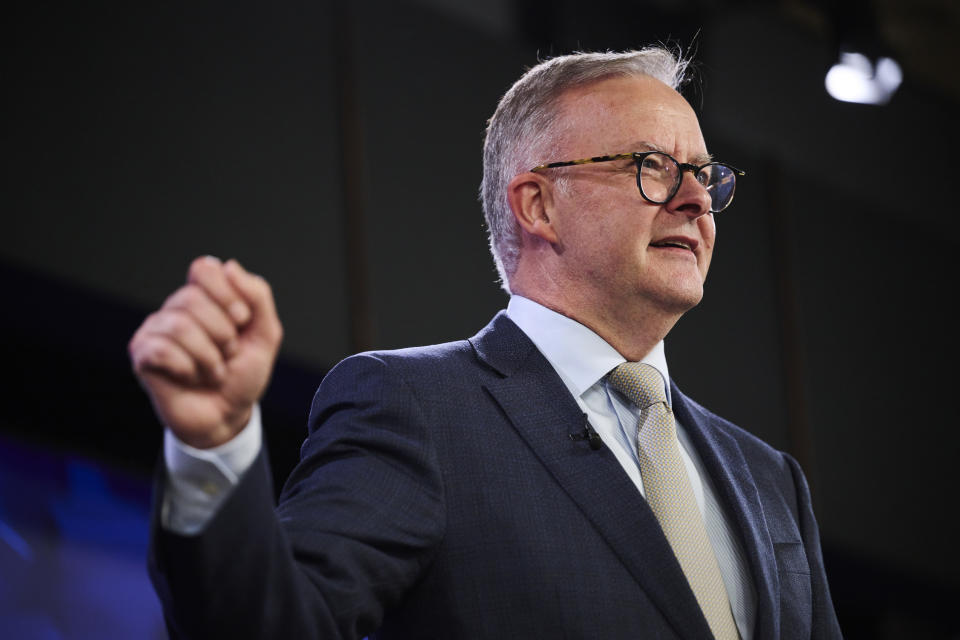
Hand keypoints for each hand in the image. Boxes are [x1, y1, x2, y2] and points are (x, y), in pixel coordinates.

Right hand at [129, 256, 282, 447]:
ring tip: (214, 371)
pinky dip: (188, 368)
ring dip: (208, 356)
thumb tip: (229, 267)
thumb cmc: (242, 375)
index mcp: (205, 297)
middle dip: (222, 333)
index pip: (203, 268)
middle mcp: (176, 308)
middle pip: (192, 298)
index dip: (226, 292)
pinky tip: (191, 377)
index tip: (242, 320)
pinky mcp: (142, 355)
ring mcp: (156, 330)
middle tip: (229, 354)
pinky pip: (162, 349)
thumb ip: (257, 297)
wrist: (226, 416)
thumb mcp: (265, 335)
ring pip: (178, 324)